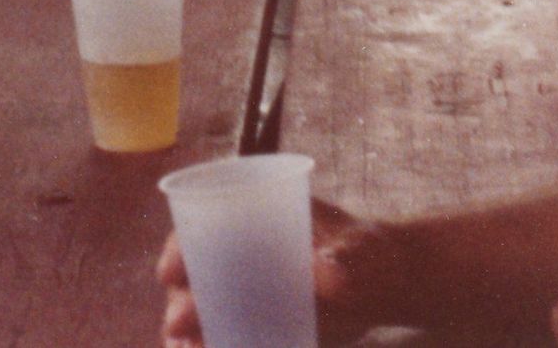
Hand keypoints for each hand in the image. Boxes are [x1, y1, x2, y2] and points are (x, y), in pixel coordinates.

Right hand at [159, 200, 405, 345]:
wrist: (387, 286)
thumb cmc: (368, 253)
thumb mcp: (360, 249)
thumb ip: (347, 260)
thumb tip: (333, 279)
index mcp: (248, 221)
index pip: (198, 228)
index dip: (177, 249)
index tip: (170, 272)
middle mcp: (236, 260)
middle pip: (192, 281)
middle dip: (180, 306)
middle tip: (181, 327)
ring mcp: (246, 300)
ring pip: (204, 320)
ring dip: (191, 338)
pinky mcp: (261, 332)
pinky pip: (228, 343)